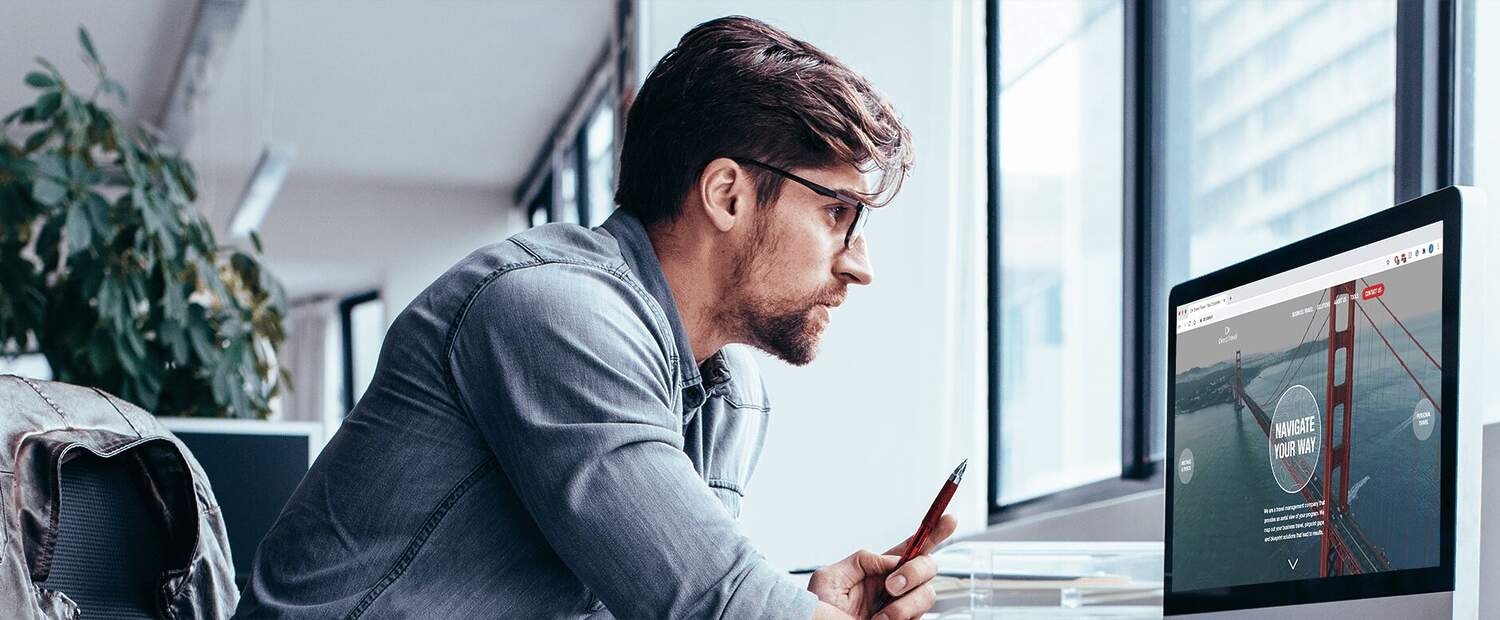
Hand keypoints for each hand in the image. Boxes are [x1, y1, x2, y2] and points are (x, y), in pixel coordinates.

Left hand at [808, 514, 957, 619]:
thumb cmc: (816, 613)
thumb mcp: (830, 577)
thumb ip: (861, 560)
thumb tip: (889, 561)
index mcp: (877, 571)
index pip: (910, 548)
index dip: (933, 532)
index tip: (950, 519)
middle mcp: (895, 588)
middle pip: (928, 567)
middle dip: (916, 572)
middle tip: (891, 586)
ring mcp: (903, 608)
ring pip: (928, 594)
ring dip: (905, 604)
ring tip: (880, 616)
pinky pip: (920, 617)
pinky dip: (901, 617)